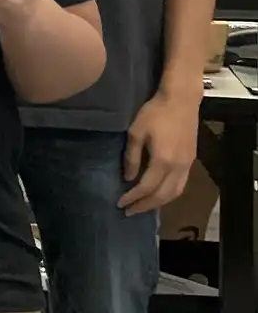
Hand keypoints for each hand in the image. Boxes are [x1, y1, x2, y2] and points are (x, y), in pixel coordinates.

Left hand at [120, 86, 200, 213]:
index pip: (146, 187)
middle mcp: (178, 167)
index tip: (119, 204)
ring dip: (158, 203)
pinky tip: (158, 194)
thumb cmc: (154, 113)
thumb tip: (127, 178)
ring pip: (175, 193)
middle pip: (162, 195)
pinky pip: (181, 185)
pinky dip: (169, 194)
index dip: (133, 198)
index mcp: (163, 161)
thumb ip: (131, 157)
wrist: (181, 100)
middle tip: (129, 212)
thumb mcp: (136, 133)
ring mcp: (187, 165)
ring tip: (142, 206)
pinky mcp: (191, 160)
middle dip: (145, 206)